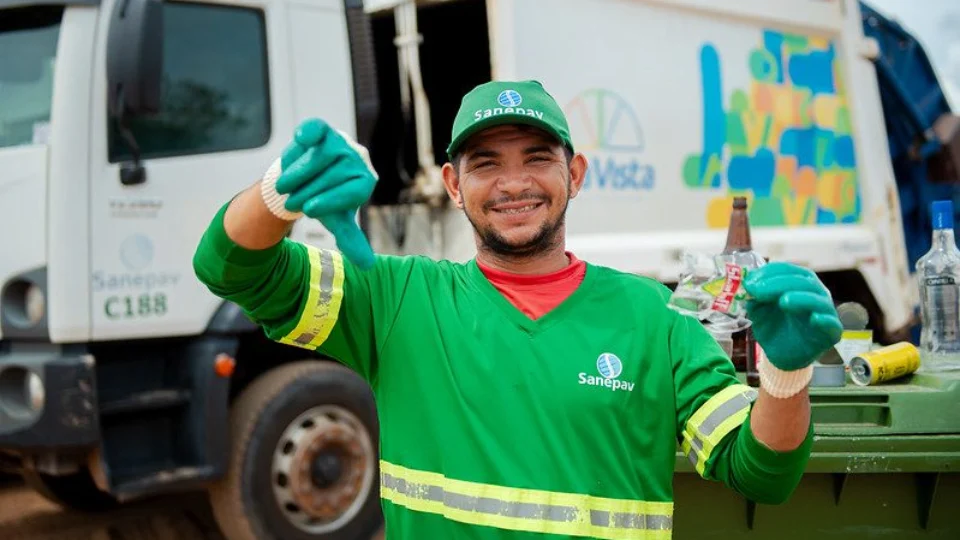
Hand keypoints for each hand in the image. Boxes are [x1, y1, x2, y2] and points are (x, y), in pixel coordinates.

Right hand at [276, 118, 377, 269]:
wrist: (304, 181)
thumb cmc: (323, 201)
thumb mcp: (337, 221)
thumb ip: (352, 240)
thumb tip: (368, 266)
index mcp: (365, 181)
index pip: (351, 190)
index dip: (329, 200)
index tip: (309, 210)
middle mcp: (358, 159)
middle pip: (332, 175)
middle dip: (307, 191)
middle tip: (292, 201)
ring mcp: (340, 142)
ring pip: (318, 157)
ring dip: (296, 174)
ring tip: (286, 186)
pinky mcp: (323, 130)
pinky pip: (318, 129)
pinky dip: (309, 132)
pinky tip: (303, 138)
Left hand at [743, 262, 842, 370]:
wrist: (781, 356)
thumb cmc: (774, 328)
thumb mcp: (758, 311)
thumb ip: (755, 298)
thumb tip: (749, 283)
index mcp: (799, 285)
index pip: (789, 270)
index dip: (770, 272)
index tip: (750, 279)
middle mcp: (816, 294)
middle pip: (804, 281)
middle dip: (779, 283)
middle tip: (758, 289)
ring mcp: (825, 312)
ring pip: (818, 299)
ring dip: (801, 297)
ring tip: (783, 301)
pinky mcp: (831, 332)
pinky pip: (831, 324)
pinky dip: (824, 319)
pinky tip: (814, 319)